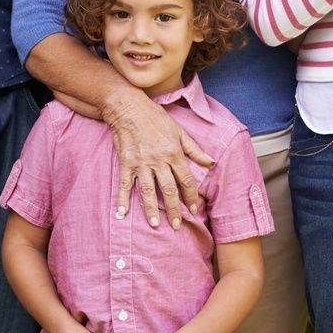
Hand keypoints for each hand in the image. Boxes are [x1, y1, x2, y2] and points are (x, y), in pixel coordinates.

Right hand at [103, 87, 213, 229]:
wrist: (128, 107)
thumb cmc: (155, 117)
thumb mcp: (179, 131)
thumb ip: (194, 149)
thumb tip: (211, 162)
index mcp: (174, 153)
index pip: (186, 180)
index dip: (191, 196)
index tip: (194, 209)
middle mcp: (159, 160)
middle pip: (169, 190)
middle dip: (174, 209)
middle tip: (176, 225)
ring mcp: (141, 163)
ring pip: (149, 191)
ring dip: (151, 209)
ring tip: (155, 224)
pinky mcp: (126, 163)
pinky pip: (125, 184)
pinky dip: (122, 199)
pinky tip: (121, 213)